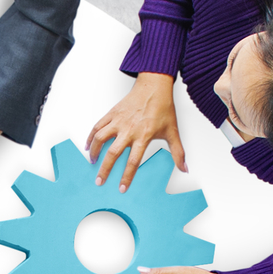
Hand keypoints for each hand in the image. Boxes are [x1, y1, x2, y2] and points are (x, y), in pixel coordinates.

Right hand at [85, 74, 184, 192]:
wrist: (154, 85)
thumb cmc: (162, 106)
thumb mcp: (172, 131)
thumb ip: (178, 152)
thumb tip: (184, 168)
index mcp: (143, 135)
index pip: (133, 161)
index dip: (126, 177)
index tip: (122, 188)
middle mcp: (129, 129)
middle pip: (112, 153)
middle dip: (104, 170)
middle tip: (99, 181)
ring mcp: (118, 121)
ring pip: (100, 139)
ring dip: (94, 152)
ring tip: (92, 162)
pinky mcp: (112, 113)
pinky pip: (97, 127)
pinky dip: (91, 137)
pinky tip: (88, 145)